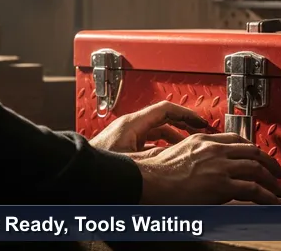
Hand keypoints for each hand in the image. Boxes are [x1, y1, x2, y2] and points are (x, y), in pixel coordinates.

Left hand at [89, 101, 208, 152]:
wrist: (79, 172)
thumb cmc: (98, 164)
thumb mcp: (134, 160)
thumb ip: (158, 155)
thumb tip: (180, 155)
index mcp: (132, 123)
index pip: (166, 109)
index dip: (187, 114)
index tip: (200, 120)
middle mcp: (129, 126)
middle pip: (164, 118)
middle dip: (184, 124)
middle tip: (199, 130)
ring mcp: (126, 135)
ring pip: (158, 130)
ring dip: (174, 136)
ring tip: (188, 144)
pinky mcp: (124, 145)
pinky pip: (150, 140)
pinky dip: (163, 144)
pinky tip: (169, 155)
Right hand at [136, 132, 280, 204]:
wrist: (147, 181)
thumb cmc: (153, 172)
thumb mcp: (175, 152)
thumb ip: (192, 155)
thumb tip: (199, 167)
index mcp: (202, 140)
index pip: (235, 139)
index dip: (251, 148)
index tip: (257, 155)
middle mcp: (214, 149)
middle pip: (252, 151)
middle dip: (268, 161)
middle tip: (276, 170)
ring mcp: (220, 166)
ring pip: (256, 168)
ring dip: (271, 179)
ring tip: (278, 188)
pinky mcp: (222, 185)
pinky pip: (252, 189)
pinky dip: (267, 195)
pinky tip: (272, 201)